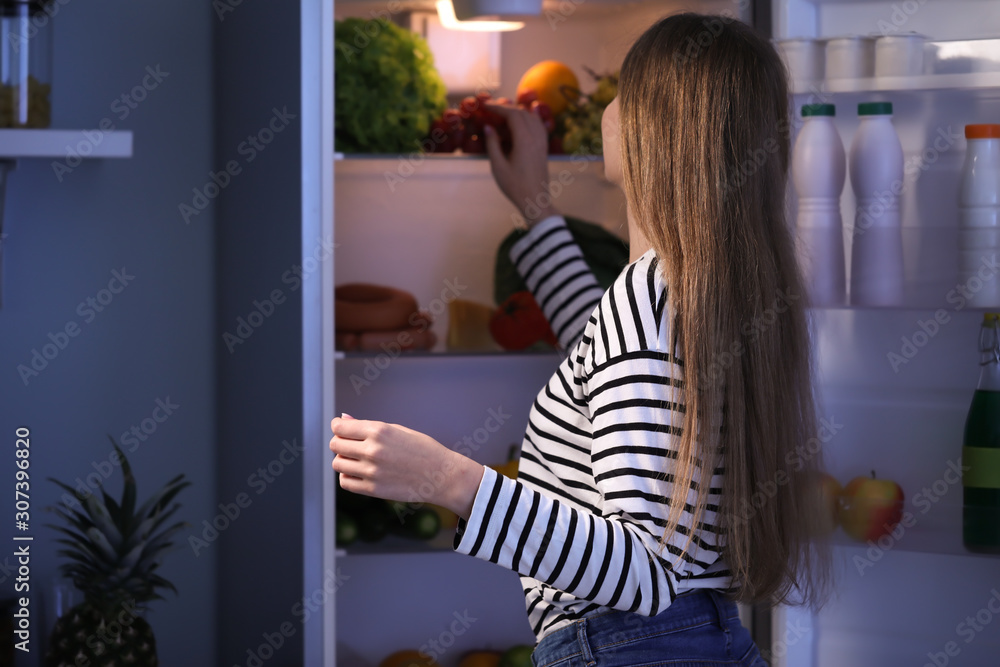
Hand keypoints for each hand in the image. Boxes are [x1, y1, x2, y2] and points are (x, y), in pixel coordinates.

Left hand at [330, 415, 484, 519]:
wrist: (441, 475)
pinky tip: (359, 472)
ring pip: (338, 464)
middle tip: (350, 444)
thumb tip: (344, 419)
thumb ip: (367, 426)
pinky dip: (348, 476)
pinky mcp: (373, 490)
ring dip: (343, 460)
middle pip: (336, 445)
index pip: (340, 427)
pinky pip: (345, 482)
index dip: (338, 426)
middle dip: (340, 443)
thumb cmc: (422, 449)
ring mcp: (372, 472)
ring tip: (357, 459)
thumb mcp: (397, 430)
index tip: (340, 428)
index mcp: (379, 431)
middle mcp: (373, 450)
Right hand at [483, 103, 559, 226]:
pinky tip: (523, 120)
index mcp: (524, 140)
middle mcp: (535, 137)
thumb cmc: (514, 186)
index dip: (498, 107)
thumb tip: (488, 127)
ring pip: (532, 117)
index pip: (512, 115)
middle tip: (492, 110)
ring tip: (504, 115)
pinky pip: (539, 126)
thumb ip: (493, 144)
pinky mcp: (544, 147)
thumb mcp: (498, 166)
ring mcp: (542, 142)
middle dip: (506, 108)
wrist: (535, 200)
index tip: (485, 106)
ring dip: (518, 112)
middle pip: (522, 113)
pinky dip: (529, 119)